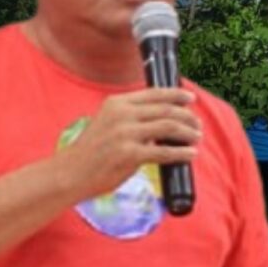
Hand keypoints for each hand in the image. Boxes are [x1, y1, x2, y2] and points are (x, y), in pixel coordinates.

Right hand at [52, 88, 201, 200]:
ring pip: (169, 127)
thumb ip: (129, 117)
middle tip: (197, 124)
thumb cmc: (91, 151)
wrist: (70, 173)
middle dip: (187, 116)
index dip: (176, 94)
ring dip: (188, 132)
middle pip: (166, 109)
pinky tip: (191, 154)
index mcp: (117, 103)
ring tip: (197, 137)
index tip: (190, 98)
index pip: (154, 93)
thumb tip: (161, 120)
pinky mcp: (130, 155)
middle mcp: (122, 114)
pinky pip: (164, 151)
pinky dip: (181, 152)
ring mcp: (126, 134)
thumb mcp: (106, 122)